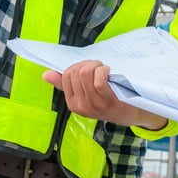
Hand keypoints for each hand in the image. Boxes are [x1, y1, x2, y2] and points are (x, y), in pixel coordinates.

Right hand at [43, 60, 165, 129]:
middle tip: (98, 68)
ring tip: (103, 70)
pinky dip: (103, 71)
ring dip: (96, 66)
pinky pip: (99, 79)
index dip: (78, 66)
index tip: (89, 69)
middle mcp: (81, 106)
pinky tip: (109, 72)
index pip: (66, 75)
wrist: (132, 113)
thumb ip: (65, 85)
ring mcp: (94, 104)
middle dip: (87, 64)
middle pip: (75, 72)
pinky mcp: (108, 101)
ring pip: (85, 73)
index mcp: (72, 104)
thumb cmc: (109, 101)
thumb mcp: (86, 95)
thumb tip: (45, 74)